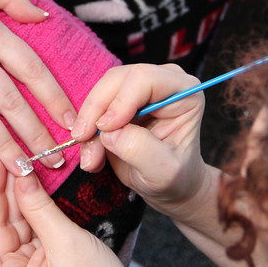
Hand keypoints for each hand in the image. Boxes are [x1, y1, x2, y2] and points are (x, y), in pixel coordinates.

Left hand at [0, 155, 163, 266]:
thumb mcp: (66, 241)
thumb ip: (39, 208)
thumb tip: (21, 176)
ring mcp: (25, 263)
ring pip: (10, 223)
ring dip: (12, 195)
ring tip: (13, 163)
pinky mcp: (40, 254)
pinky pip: (27, 224)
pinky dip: (28, 203)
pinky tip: (26, 181)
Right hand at [69, 64, 210, 219]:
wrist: (170, 187)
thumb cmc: (177, 177)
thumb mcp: (164, 170)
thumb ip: (140, 148)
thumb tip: (109, 132)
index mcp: (184, 92)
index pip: (145, 79)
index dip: (121, 101)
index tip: (104, 129)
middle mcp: (162, 83)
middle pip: (117, 79)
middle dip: (96, 110)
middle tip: (82, 139)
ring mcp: (138, 89)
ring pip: (101, 92)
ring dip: (88, 123)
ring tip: (91, 159)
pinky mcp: (119, 100)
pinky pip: (94, 107)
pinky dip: (87, 130)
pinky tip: (92, 155)